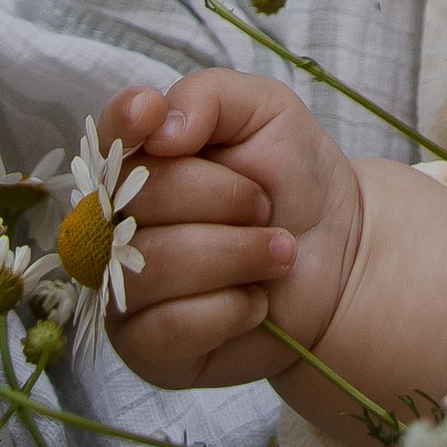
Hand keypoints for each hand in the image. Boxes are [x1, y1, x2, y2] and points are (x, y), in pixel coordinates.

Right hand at [97, 69, 359, 391]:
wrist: (340, 255)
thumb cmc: (292, 179)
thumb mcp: (266, 112)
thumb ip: (209, 96)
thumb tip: (157, 126)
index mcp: (140, 163)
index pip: (106, 138)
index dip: (123, 124)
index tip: (151, 116)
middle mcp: (118, 228)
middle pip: (138, 202)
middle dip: (225, 198)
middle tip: (266, 206)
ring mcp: (126, 291)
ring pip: (155, 266)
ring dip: (238, 254)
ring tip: (277, 251)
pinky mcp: (148, 350)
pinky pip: (170, 327)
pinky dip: (231, 309)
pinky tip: (254, 301)